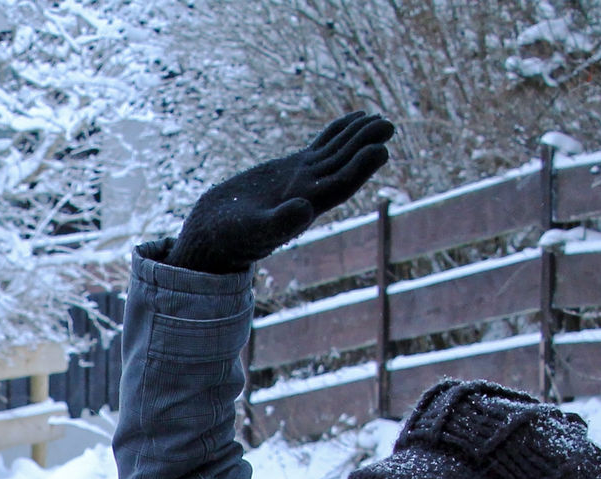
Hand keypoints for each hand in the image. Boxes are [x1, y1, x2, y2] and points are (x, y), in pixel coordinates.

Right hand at [169, 111, 394, 274]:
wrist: (213, 235)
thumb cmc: (229, 237)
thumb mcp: (252, 230)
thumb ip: (278, 222)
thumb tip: (305, 210)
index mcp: (304, 208)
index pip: (339, 186)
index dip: (360, 168)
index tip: (380, 149)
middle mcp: (310, 193)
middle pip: (343, 165)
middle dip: (365, 145)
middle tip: (387, 125)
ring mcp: (302, 180)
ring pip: (336, 153)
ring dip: (358, 137)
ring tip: (379, 119)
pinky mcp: (291, 170)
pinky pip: (321, 148)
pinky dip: (337, 133)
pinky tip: (354, 118)